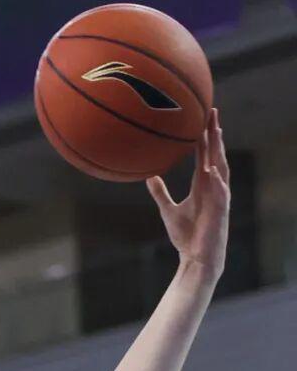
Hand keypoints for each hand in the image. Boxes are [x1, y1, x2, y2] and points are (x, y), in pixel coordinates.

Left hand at [147, 109, 229, 281]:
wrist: (195, 258)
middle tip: (212, 112)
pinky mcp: (221, 211)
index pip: (204, 154)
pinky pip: (220, 193)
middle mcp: (213, 186)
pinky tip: (213, 170)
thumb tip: (149, 176)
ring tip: (216, 131)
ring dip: (218, 150)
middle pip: (215, 154)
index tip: (202, 117)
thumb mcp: (168, 210)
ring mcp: (219, 197)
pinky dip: (218, 181)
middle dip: (214, 134)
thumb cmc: (186, 235)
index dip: (204, 136)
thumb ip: (160, 192)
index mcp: (203, 184)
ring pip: (221, 167)